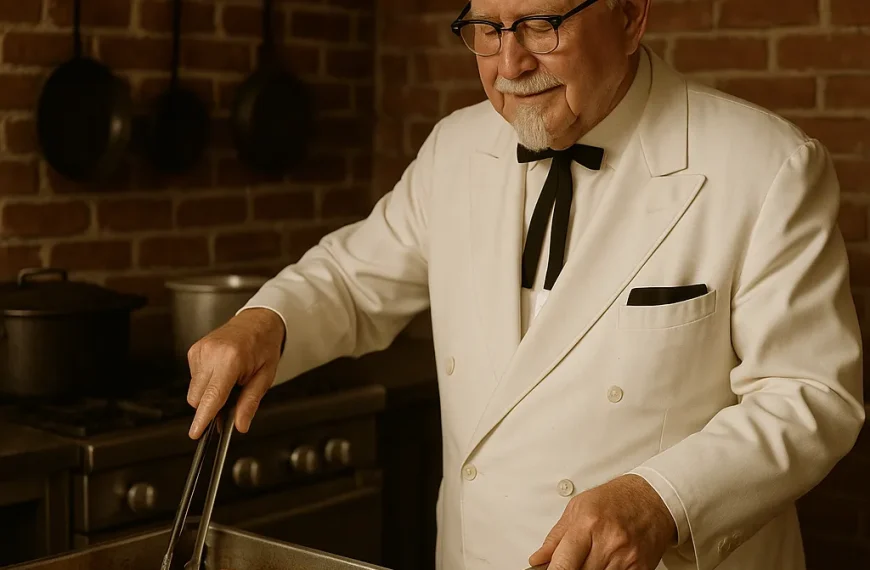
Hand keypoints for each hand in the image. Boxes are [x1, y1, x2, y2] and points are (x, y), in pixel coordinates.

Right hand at [186, 308, 285, 438]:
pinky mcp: (193, 351)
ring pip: (194, 391)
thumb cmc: (263, 346)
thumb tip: (240, 425)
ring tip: (230, 380)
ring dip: (209, 394)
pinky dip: (206, 382)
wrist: (257, 321)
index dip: (203, 418)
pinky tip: (221, 372)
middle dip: (210, 407)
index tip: (196, 433)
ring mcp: (199, 350)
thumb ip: (250, 403)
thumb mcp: (265, 377)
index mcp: (230, 359)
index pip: (212, 396)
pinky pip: (194, 379)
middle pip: (198, 398)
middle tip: (232, 400)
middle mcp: (211, 353)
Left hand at [528, 474, 675, 569]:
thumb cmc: (615, 499)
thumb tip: (538, 559)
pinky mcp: (640, 568)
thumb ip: (556, 537)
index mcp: (588, 524)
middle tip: (571, 561)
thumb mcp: (578, 507)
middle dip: (572, 569)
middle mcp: (608, 542)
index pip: (563, 563)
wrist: (652, 499)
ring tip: (589, 559)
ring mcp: (626, 558)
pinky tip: (604, 564)